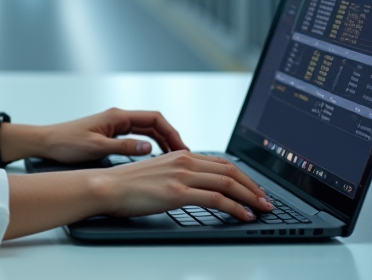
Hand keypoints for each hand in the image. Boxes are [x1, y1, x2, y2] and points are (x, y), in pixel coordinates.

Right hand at [1, 150, 273, 238]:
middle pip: (229, 171)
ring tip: (262, 208)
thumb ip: (176, 176)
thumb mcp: (156, 174)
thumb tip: (193, 186)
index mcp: (180, 155)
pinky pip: (216, 199)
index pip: (220, 162)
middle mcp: (184, 161)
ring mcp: (182, 176)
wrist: (105, 187)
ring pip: (227, 183)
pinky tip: (244, 215)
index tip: (254, 187)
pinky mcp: (178, 192)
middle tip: (266, 200)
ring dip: (250, 197)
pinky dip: (235, 207)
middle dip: (252, 186)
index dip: (242, 175)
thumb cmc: (126, 185)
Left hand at [36, 107, 188, 162]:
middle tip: (183, 155)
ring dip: (161, 140)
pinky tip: (154, 155)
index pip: (154, 118)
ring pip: (146, 129)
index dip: (171, 132)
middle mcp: (118, 117)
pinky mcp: (110, 132)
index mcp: (117, 116)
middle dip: (170, 137)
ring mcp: (114, 124)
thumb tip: (149, 147)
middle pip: (153, 123)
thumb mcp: (97, 148)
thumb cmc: (67, 143)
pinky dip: (149, 142)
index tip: (181, 147)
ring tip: (174, 156)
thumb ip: (124, 147)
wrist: (47, 142)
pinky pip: (136, 134)